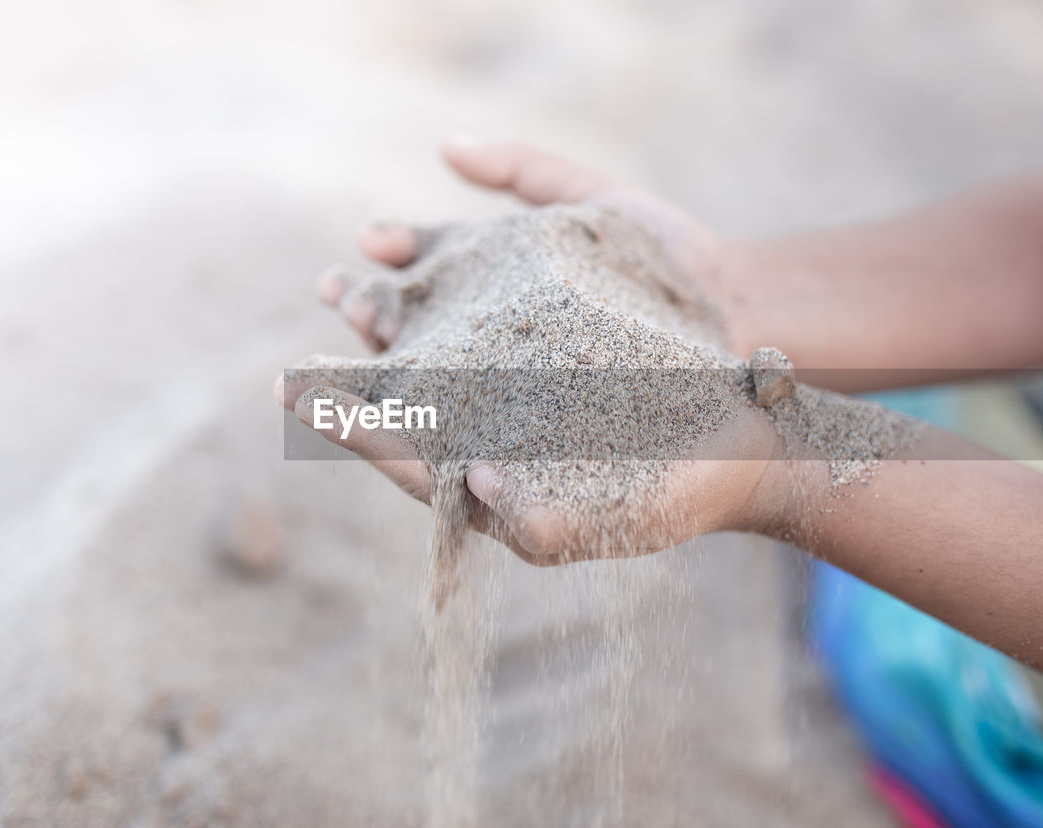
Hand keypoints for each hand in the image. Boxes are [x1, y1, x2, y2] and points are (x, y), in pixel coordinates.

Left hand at [282, 138, 786, 563]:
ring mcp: (511, 396)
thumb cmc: (685, 490)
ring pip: (432, 357)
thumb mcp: (626, 516)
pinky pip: (478, 318)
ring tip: (343, 280)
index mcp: (495, 490)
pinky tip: (413, 253)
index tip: (297, 393)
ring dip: (387, 320)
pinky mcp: (539, 351)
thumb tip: (479, 483)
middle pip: (405, 407)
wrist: (745, 438)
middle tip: (311, 320)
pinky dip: (444, 288)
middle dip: (352, 369)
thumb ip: (546, 520)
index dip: (352, 427)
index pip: (409, 461)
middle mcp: (490, 441)